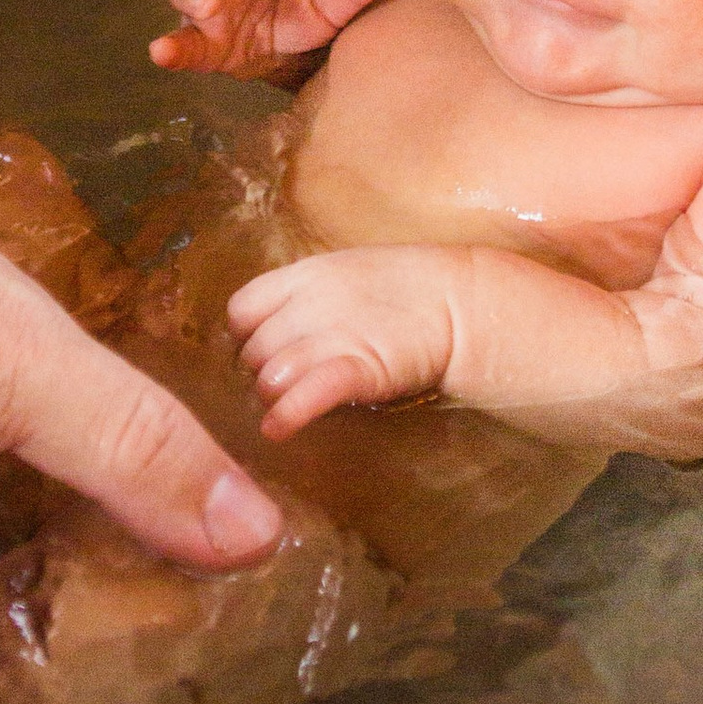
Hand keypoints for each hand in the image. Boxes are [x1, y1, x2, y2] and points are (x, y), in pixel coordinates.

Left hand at [227, 245, 460, 436]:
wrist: (461, 304)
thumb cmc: (407, 290)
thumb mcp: (347, 275)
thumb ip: (308, 297)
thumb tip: (276, 326)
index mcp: (304, 275)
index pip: (241, 309)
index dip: (245, 338)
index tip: (261, 352)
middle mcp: (309, 303)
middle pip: (253, 350)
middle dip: (260, 373)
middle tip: (283, 385)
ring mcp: (333, 335)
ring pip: (270, 374)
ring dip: (274, 395)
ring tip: (290, 403)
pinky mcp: (358, 368)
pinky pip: (305, 394)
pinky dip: (286, 415)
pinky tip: (278, 429)